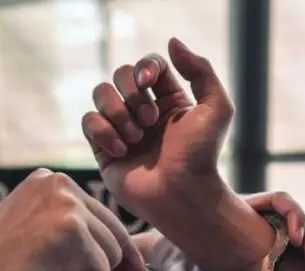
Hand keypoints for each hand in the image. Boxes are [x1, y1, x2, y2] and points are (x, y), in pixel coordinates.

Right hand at [0, 168, 152, 270]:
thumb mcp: (38, 241)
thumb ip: (78, 240)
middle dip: (113, 266)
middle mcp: (60, 185)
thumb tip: (134, 267)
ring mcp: (67, 206)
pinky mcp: (72, 233)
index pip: (102, 216)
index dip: (118, 250)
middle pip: (115, 233)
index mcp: (49, 182)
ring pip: (111, 254)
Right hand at [82, 38, 231, 217]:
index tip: (149, 81)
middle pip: (120, 74)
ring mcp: (121, 129)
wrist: (182, 195)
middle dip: (131, 93)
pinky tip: (121, 150)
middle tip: (150, 121)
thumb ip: (200, 69)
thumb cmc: (202, 156)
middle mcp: (142, 111)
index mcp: (168, 99)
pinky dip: (103, 131)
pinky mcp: (103, 149)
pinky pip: (88, 121)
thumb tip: (172, 41)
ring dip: (117, 112)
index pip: (148, 65)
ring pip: (100, 93)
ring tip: (136, 138)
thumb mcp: (216, 107)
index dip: (144, 66)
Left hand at [104, 191, 304, 270]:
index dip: (292, 214)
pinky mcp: (275, 261)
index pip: (278, 201)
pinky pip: (302, 259)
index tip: (294, 236)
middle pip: (297, 223)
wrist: (169, 262)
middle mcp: (259, 224)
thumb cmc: (172, 255)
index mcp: (240, 212)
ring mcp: (269, 242)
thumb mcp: (173, 267)